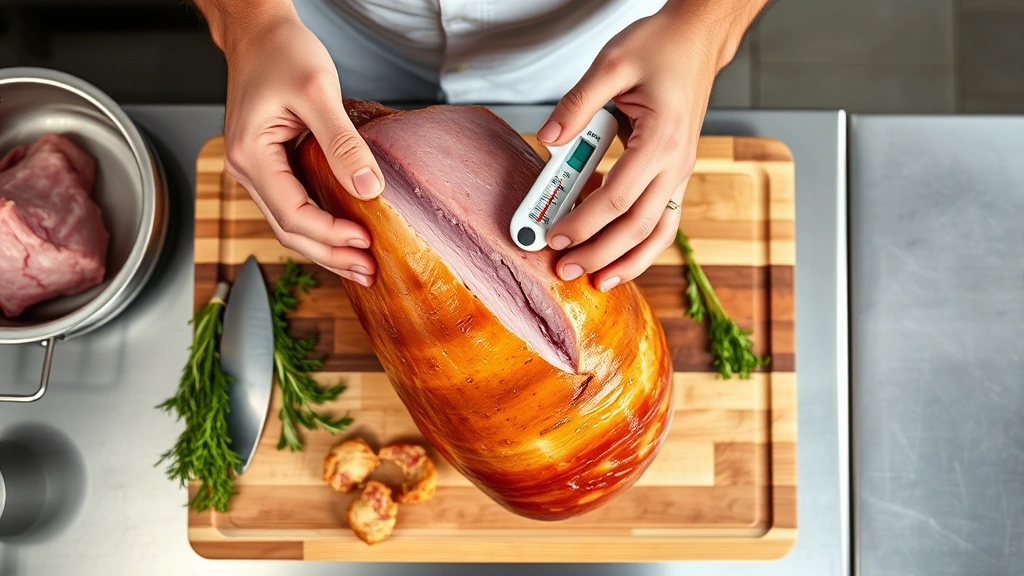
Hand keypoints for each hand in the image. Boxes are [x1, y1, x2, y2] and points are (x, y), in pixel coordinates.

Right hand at [217, 5, 381, 286]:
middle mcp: (245, 168)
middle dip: (330, 255)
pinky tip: (344, 237)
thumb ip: (343, 142)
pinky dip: (320, 226)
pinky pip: (293, 206)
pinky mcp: (270, 166)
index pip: (291, 213)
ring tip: (361, 266)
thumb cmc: (281, 51)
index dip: (329, 234)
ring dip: (325, 247)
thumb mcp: (318, 91)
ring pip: (289, 224)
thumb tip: (367, 187)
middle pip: (288, 230)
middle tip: (369, 272)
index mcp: (250, 155)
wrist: (258, 32)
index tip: (365, 242)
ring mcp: (256, 170)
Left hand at [537, 0, 763, 290]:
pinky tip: (618, 258)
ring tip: (598, 280)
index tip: (554, 235)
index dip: (583, 221)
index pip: (617, 197)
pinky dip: (641, 244)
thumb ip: (577, 104)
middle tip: (566, 268)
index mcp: (662, 139)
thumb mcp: (611, 64)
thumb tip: (548, 139)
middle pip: (637, 225)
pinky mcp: (674, 172)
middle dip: (600, 253)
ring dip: (628, 260)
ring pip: (658, 231)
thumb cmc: (661, 47)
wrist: (696, 39)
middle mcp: (677, 162)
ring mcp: (679, 170)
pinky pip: (661, 219)